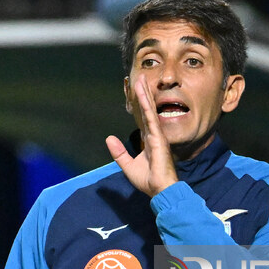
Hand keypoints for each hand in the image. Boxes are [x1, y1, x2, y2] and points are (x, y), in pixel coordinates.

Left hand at [106, 75, 178, 196]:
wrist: (159, 190)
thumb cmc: (148, 180)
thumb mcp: (128, 166)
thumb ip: (119, 153)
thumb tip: (109, 139)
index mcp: (149, 140)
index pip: (143, 119)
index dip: (139, 105)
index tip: (137, 92)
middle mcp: (154, 135)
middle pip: (147, 110)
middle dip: (143, 94)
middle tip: (140, 78)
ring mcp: (157, 135)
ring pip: (149, 111)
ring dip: (145, 95)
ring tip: (141, 80)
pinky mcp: (159, 138)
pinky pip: (151, 118)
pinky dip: (147, 106)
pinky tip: (143, 95)